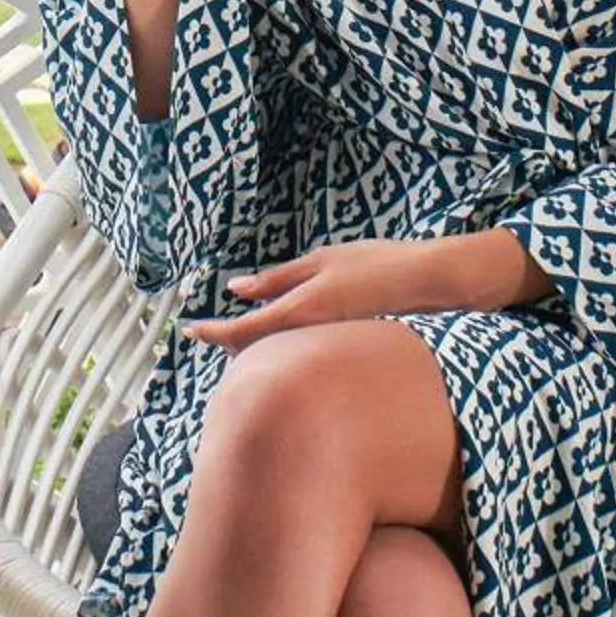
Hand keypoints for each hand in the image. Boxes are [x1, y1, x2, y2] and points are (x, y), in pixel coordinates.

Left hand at [178, 239, 449, 352]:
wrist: (425, 284)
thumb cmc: (374, 264)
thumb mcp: (319, 261)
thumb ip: (277, 278)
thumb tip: (237, 289)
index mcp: (297, 312)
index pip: (241, 331)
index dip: (212, 332)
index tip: (189, 330)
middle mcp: (307, 336)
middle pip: (255, 351)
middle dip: (228, 344)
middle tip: (207, 333)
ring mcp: (324, 344)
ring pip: (277, 355)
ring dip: (253, 348)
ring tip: (235, 336)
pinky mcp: (338, 346)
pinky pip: (299, 353)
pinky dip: (280, 347)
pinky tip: (280, 337)